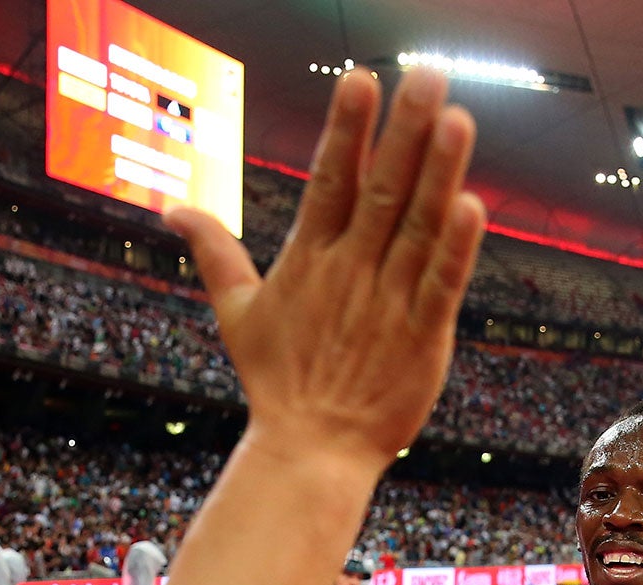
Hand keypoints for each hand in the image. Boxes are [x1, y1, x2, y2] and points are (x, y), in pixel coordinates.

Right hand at [167, 67, 484, 474]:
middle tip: (428, 73)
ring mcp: (388, 304)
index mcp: (309, 259)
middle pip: (380, 190)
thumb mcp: (236, 312)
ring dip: (438, 174)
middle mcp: (350, 273)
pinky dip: (456, 250)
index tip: (361, 78)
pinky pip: (441, 286)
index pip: (329, 179)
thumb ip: (213, 252)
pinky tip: (472, 207)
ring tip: (456, 119)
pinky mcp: (423, 340)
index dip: (346, 128)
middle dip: (403, 130)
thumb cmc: (277, 383)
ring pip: (417, 228)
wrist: (309, 453)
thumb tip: (170, 210)